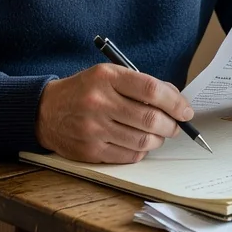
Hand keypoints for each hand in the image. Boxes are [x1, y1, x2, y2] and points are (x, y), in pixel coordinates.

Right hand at [35, 63, 193, 163]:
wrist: (45, 111)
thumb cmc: (85, 91)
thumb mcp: (108, 75)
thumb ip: (141, 84)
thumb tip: (176, 100)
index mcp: (106, 78)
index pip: (151, 90)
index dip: (175, 102)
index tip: (186, 111)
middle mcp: (99, 103)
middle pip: (150, 119)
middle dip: (171, 125)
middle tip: (176, 126)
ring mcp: (94, 129)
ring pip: (142, 141)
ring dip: (158, 140)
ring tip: (158, 135)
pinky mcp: (90, 151)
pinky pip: (128, 156)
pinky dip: (141, 151)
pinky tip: (139, 143)